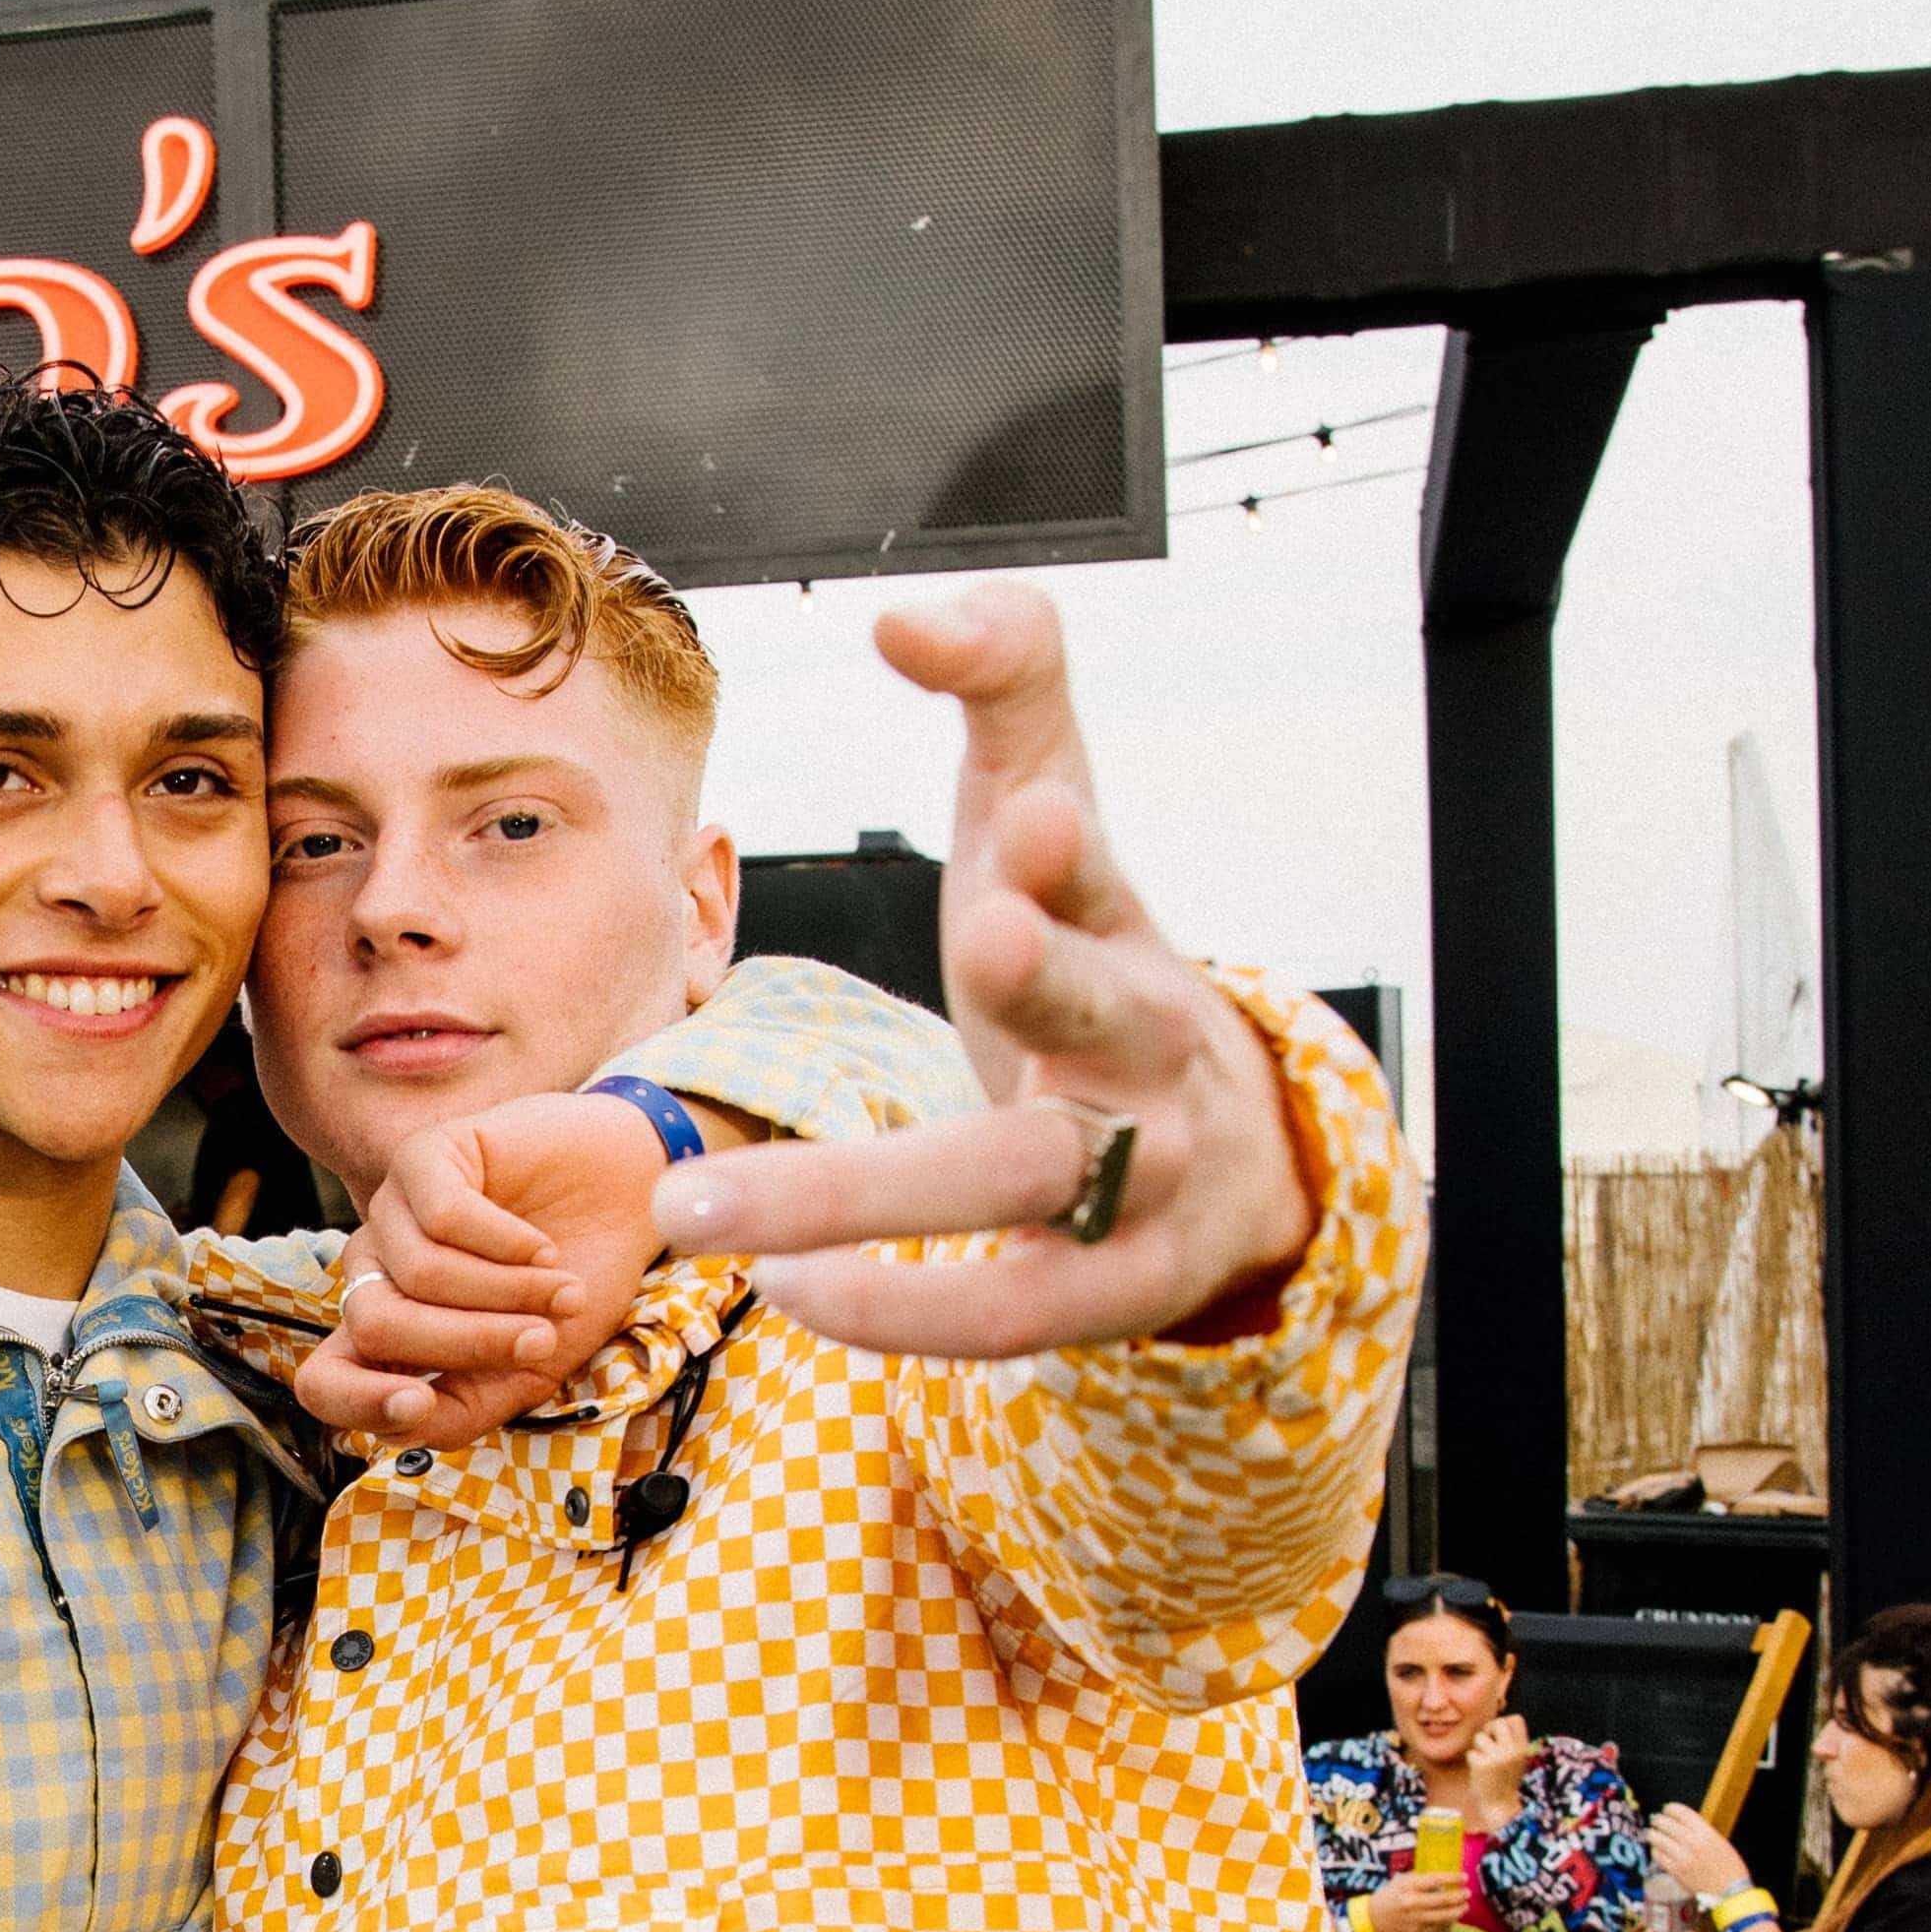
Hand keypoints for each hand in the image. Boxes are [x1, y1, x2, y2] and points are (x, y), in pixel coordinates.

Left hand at [295, 1092, 675, 1442]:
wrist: (630, 1203)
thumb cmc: (571, 1289)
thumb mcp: (526, 1372)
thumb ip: (464, 1411)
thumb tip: (404, 1426)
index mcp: (386, 1336)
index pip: (322, 1381)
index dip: (357, 1401)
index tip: (422, 1402)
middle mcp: (376, 1273)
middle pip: (376, 1326)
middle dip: (470, 1342)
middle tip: (543, 1339)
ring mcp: (393, 1212)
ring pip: (418, 1275)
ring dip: (508, 1293)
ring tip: (563, 1291)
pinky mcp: (423, 1157)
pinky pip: (447, 1218)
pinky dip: (509, 1245)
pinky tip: (542, 1247)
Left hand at [653, 592, 1319, 1355]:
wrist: (1226, 1141)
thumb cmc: (1092, 950)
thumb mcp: (1058, 806)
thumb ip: (1006, 681)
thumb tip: (899, 618)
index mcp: (1119, 921)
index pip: (1103, 873)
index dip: (1071, 852)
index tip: (1038, 816)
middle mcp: (1147, 1043)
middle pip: (1103, 1012)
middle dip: (1046, 979)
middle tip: (984, 929)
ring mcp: (1143, 1173)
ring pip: (1018, 1182)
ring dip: (862, 1196)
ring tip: (704, 1210)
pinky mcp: (1115, 1285)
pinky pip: (1012, 1314)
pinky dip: (898, 1309)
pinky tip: (785, 1287)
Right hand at [1357, 1862, 1470, 1931]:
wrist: (1372, 1918)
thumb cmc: (1389, 1896)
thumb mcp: (1401, 1881)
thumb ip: (1420, 1879)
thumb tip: (1442, 1878)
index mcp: (1408, 1887)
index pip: (1434, 1880)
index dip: (1452, 1878)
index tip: (1464, 1877)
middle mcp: (1412, 1903)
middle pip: (1442, 1900)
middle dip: (1458, 1896)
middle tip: (1467, 1893)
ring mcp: (1415, 1919)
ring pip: (1443, 1916)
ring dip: (1457, 1911)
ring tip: (1465, 1906)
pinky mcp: (1416, 1931)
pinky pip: (1438, 1928)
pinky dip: (1448, 1923)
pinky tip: (1454, 1918)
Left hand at [1464, 1716, 1533, 1809]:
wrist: (1500, 1805)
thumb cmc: (1505, 1779)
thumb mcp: (1515, 1758)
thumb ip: (1510, 1741)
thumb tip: (1495, 1721)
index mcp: (1523, 1748)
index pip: (1516, 1719)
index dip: (1504, 1722)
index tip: (1498, 1735)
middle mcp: (1513, 1751)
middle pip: (1498, 1722)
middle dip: (1488, 1729)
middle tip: (1486, 1743)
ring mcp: (1498, 1758)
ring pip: (1480, 1737)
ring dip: (1478, 1748)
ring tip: (1484, 1761)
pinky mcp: (1482, 1766)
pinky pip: (1471, 1753)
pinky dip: (1472, 1761)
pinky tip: (1479, 1772)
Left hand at [1650, 1807, 1749, 1909]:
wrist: (1730, 1891)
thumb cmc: (1729, 1867)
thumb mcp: (1719, 1842)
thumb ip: (1701, 1831)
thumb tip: (1681, 1823)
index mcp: (1706, 1832)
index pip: (1680, 1811)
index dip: (1669, 1808)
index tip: (1666, 1810)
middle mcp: (1692, 1842)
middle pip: (1665, 1822)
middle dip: (1657, 1820)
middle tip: (1656, 1821)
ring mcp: (1682, 1856)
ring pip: (1656, 1838)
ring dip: (1652, 1834)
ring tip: (1651, 1834)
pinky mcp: (1676, 1870)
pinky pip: (1657, 1855)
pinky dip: (1655, 1851)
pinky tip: (1658, 1850)